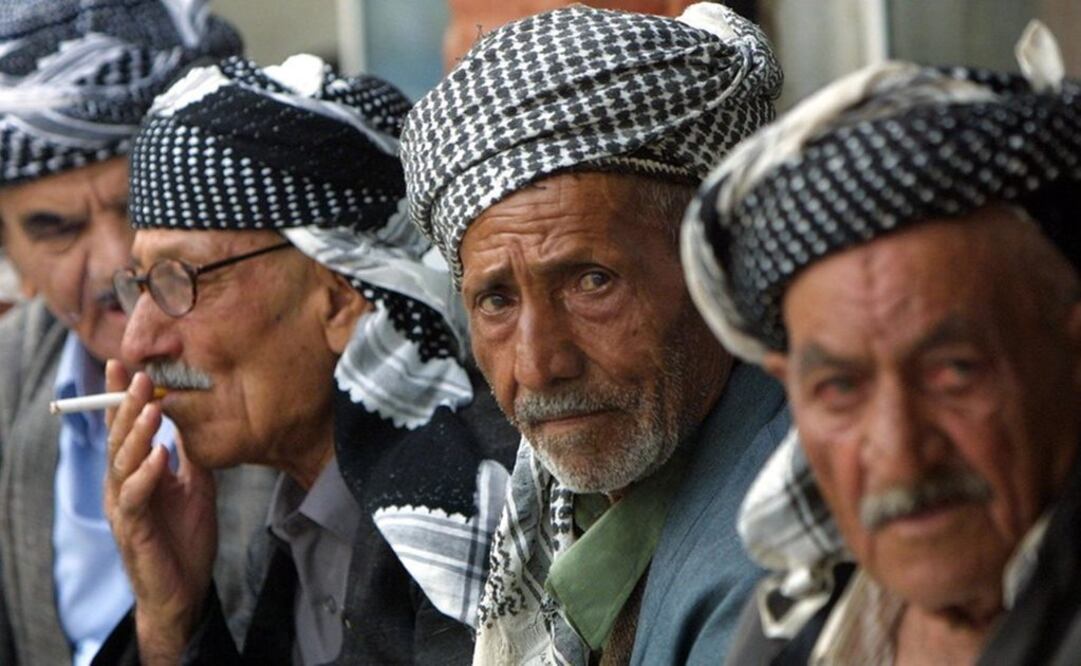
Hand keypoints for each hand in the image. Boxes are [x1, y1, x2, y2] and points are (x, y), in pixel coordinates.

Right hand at [104, 360, 218, 663]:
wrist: (185, 588)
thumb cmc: (185, 536)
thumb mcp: (197, 484)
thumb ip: (192, 452)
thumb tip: (198, 415)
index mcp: (135, 471)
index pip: (125, 428)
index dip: (121, 397)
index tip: (126, 364)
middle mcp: (122, 485)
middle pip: (119, 438)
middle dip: (127, 406)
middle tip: (141, 376)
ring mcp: (124, 507)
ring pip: (121, 463)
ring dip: (137, 434)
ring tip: (152, 409)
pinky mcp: (133, 530)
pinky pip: (134, 498)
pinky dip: (146, 475)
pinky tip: (159, 458)